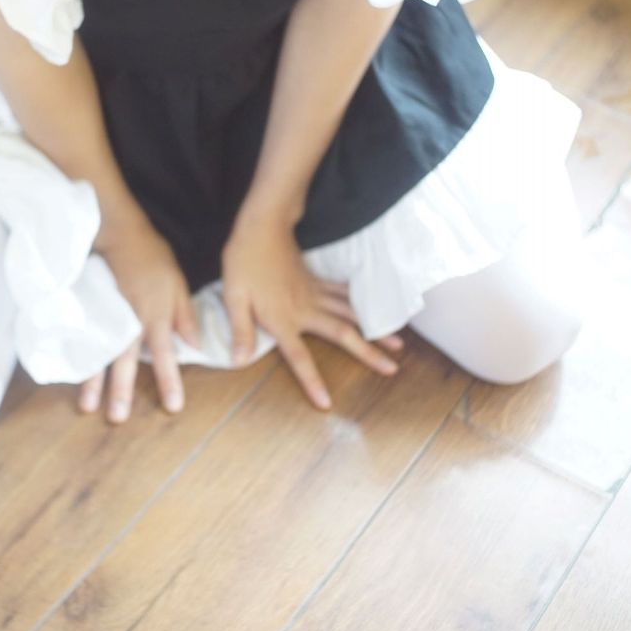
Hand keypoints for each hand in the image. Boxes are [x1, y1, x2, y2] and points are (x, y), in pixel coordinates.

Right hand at [78, 214, 200, 422]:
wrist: (117, 233)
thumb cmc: (152, 257)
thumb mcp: (178, 283)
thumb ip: (185, 316)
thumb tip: (195, 346)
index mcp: (156, 315)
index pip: (164, 356)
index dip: (169, 382)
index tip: (172, 407)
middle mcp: (130, 320)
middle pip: (126, 361)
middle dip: (121, 391)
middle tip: (117, 419)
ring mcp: (107, 315)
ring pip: (100, 353)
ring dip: (93, 382)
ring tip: (87, 406)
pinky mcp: (90, 309)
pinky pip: (84, 337)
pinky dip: (77, 357)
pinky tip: (69, 376)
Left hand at [221, 215, 403, 409]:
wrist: (261, 228)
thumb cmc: (243, 263)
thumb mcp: (233, 298)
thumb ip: (240, 331)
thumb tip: (238, 361)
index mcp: (282, 320)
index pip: (299, 357)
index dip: (312, 380)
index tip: (327, 403)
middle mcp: (306, 309)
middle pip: (342, 334)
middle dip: (369, 352)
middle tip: (393, 368)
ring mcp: (315, 293)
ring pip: (351, 313)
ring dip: (375, 328)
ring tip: (398, 343)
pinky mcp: (317, 280)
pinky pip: (345, 293)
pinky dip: (362, 302)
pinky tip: (377, 308)